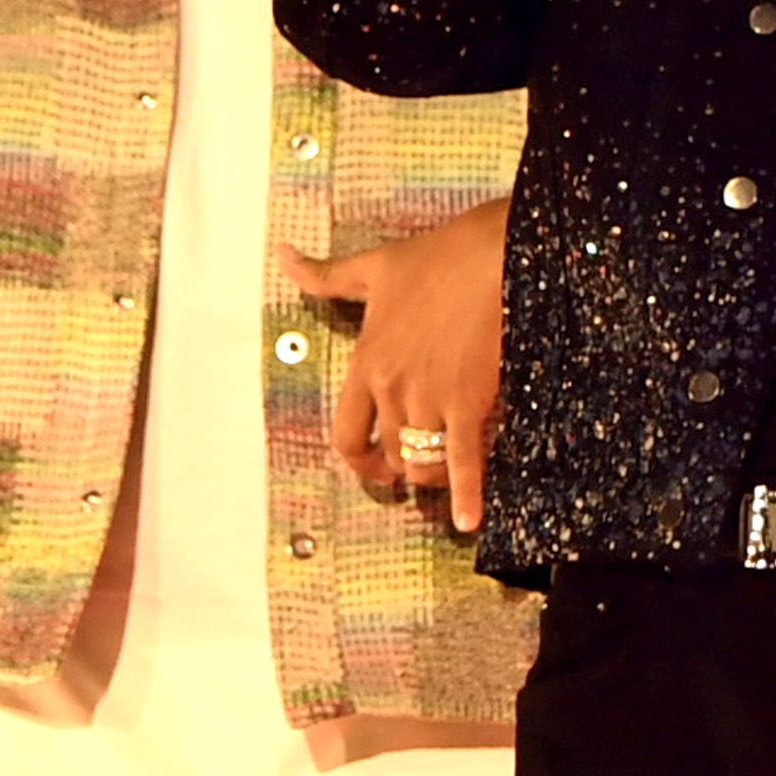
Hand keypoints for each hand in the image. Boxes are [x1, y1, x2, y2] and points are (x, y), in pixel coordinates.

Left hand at [295, 195, 504, 532]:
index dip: (359, 462)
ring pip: (422, 463)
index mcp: (366, 363)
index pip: (348, 434)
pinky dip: (466, 496)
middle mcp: (392, 389)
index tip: (374, 470)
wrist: (493, 255)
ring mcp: (430, 400)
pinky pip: (462, 462)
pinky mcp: (468, 404)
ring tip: (447, 481)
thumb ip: (325, 275)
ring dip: (433, 478)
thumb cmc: (436, 258)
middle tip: (419, 473)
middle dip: (403, 467)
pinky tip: (468, 521)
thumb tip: (282, 254)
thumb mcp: (372, 267)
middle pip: (390, 454)